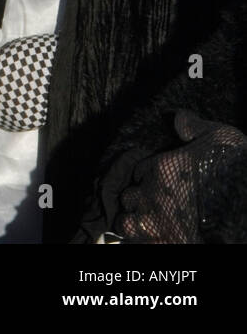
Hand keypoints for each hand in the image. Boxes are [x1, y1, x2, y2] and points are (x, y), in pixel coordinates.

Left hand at [117, 110, 246, 243]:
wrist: (244, 201)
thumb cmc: (234, 167)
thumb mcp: (220, 137)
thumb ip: (195, 128)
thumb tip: (179, 118)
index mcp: (160, 166)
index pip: (139, 171)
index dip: (147, 177)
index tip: (159, 183)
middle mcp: (151, 191)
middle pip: (130, 197)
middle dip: (140, 201)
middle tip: (156, 207)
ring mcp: (153, 219)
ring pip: (127, 222)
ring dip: (136, 223)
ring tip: (152, 226)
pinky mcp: (160, 242)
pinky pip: (137, 243)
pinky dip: (143, 242)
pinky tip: (156, 240)